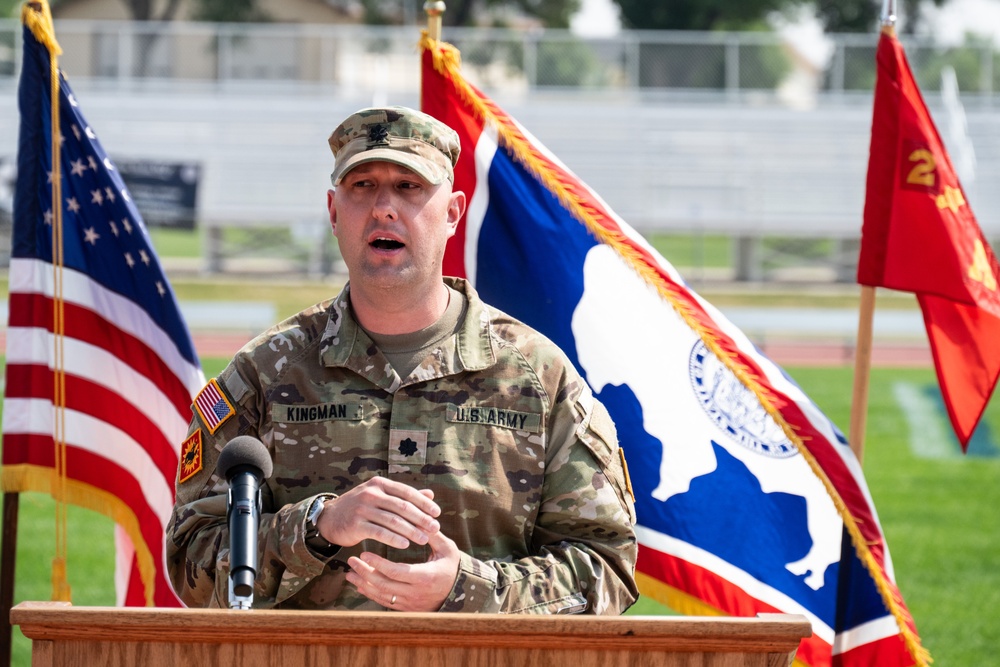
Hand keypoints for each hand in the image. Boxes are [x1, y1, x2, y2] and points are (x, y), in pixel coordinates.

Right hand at [317, 477, 440, 549]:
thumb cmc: (361, 507)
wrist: (330, 518)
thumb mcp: (381, 496)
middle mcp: (371, 493)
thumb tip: (431, 494)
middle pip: (402, 506)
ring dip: (410, 531)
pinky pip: (379, 532)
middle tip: (435, 528)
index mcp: (380, 484)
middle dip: (420, 518)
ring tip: (423, 539)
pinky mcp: (355, 524)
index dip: (423, 503)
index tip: (437, 513)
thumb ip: (404, 496)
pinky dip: (393, 539)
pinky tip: (404, 545)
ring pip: (392, 520)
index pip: (406, 492)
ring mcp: (362, 508)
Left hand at [345, 529, 460, 610]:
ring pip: (382, 596)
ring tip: (350, 572)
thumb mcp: (447, 549)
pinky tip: (360, 584)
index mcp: (426, 577)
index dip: (378, 563)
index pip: (396, 572)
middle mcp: (416, 593)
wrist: (460, 592)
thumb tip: (418, 516)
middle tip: (352, 560)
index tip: (364, 553)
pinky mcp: (407, 608)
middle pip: (384, 585)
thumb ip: (431, 535)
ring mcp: (411, 603)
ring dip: (364, 584)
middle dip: (365, 573)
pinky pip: (385, 603)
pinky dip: (371, 594)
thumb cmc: (453, 566)